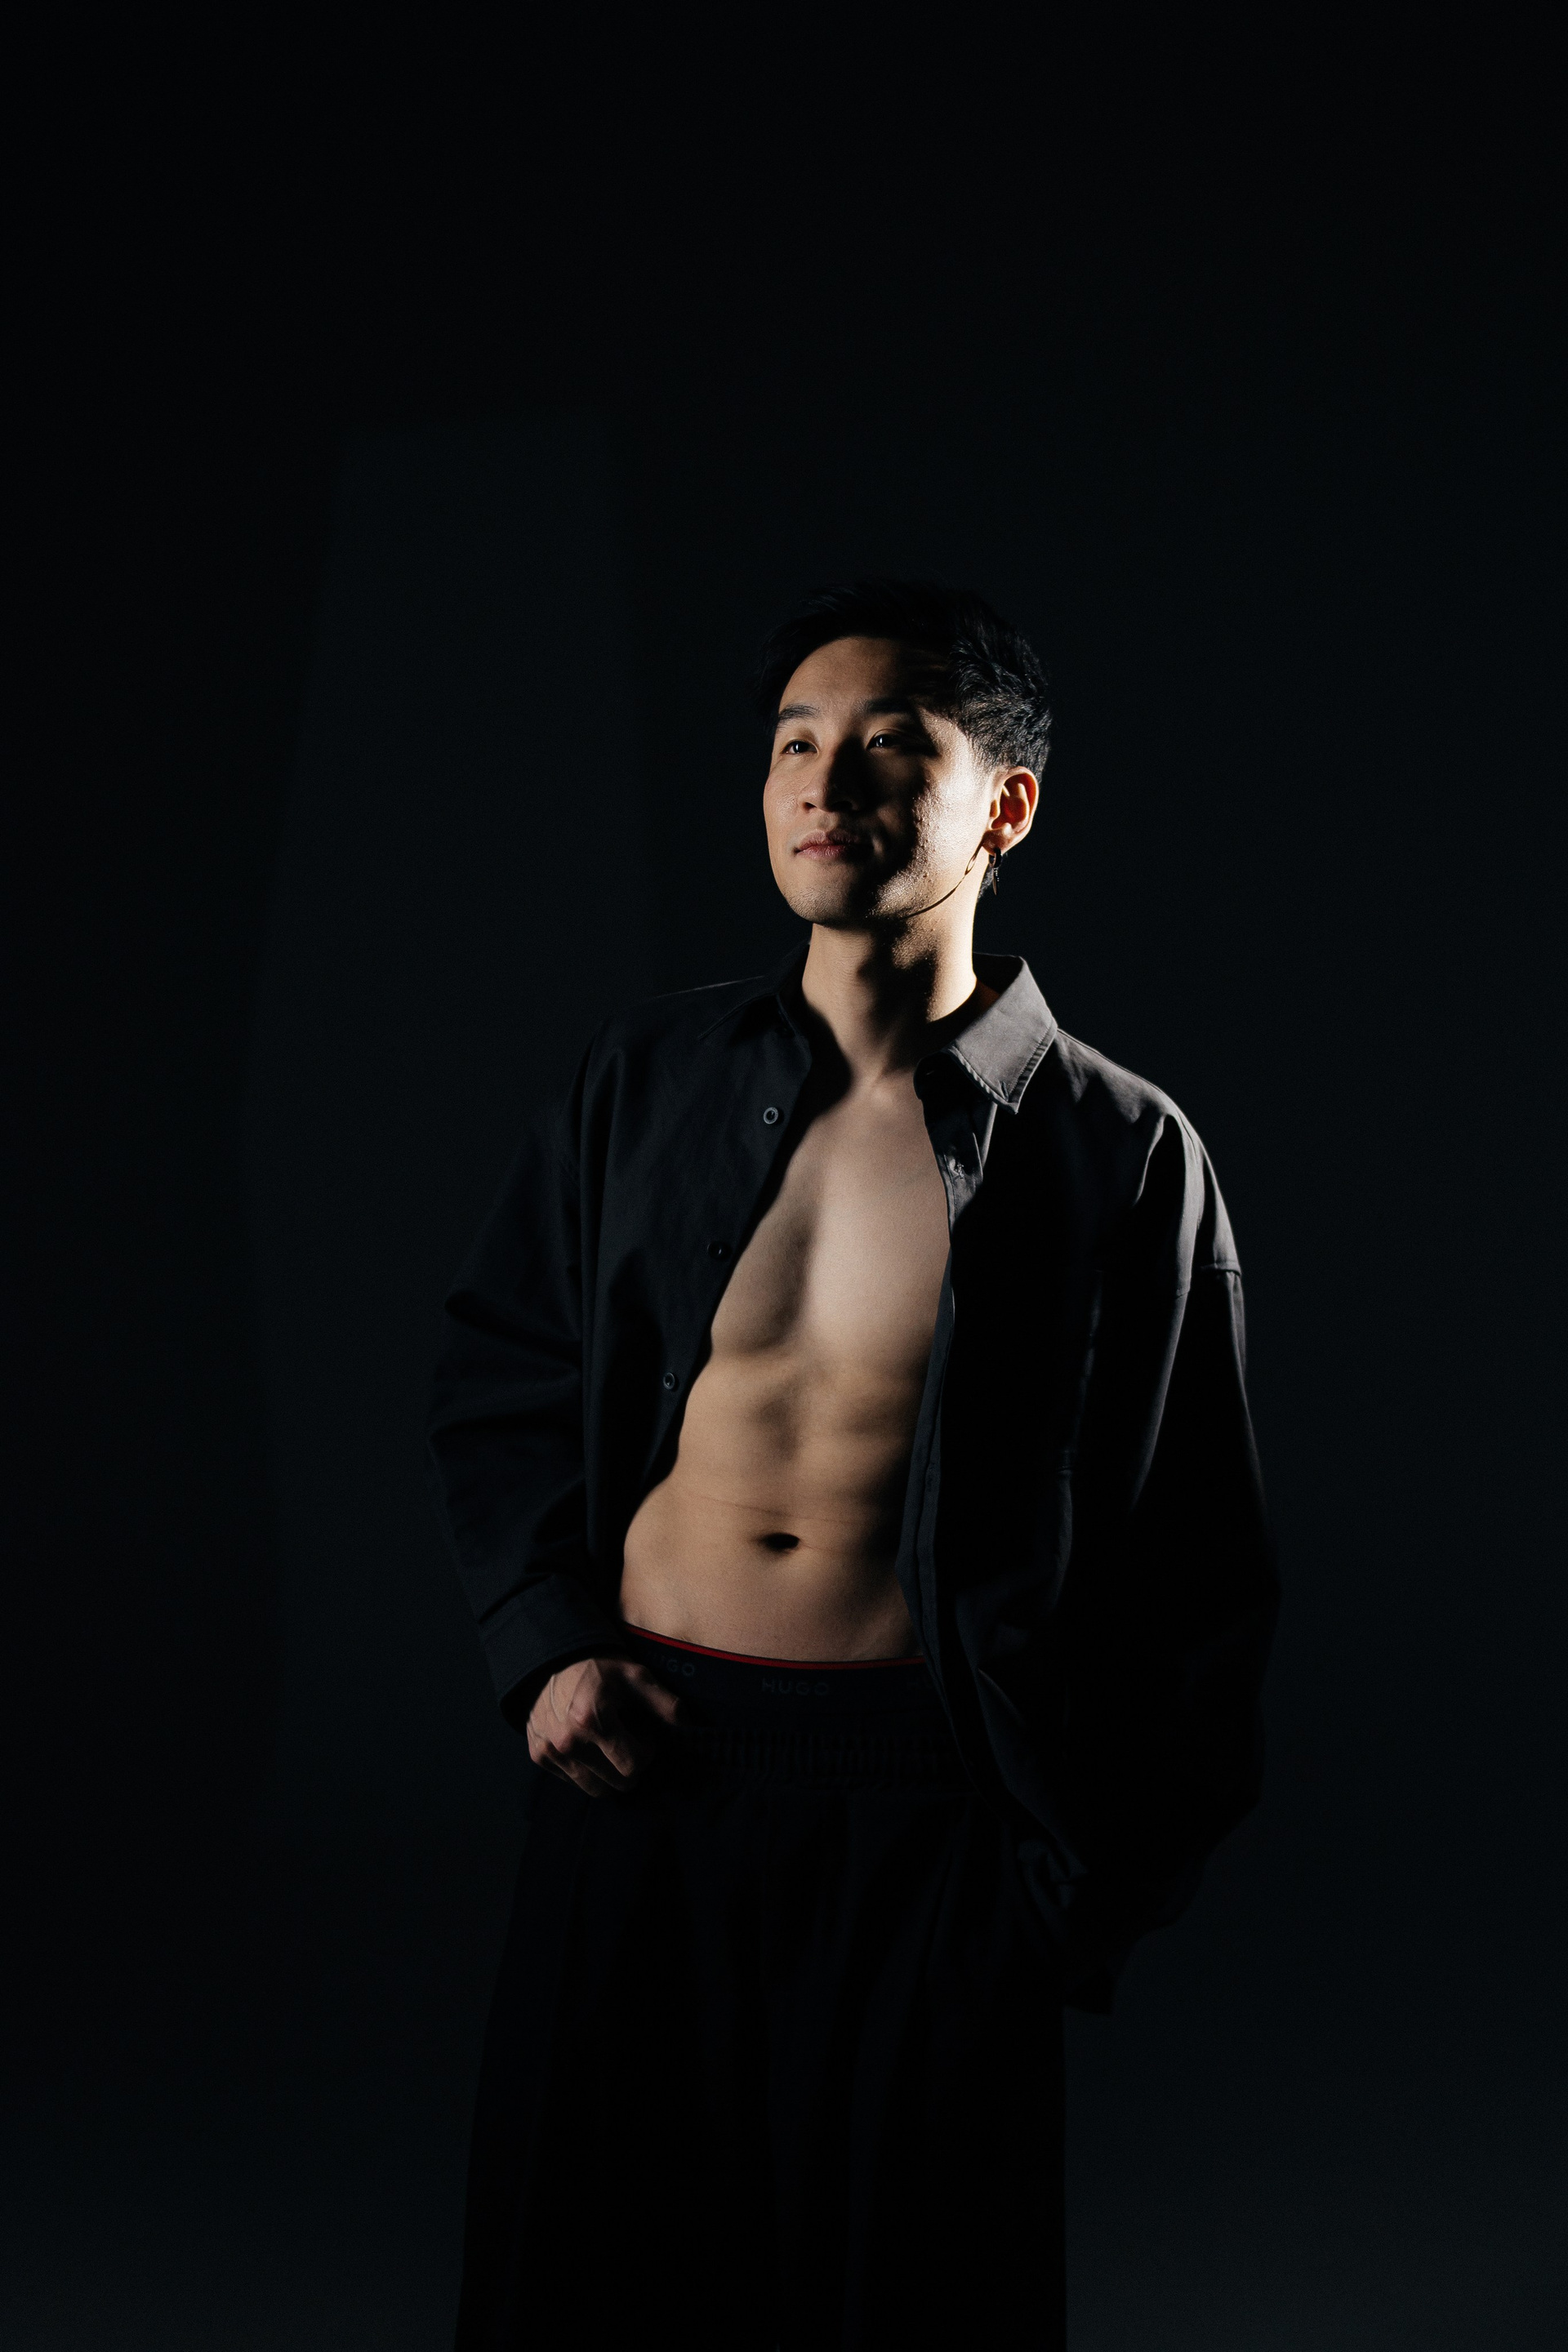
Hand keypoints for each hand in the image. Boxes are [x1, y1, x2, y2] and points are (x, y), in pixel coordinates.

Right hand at [526, 1657, 681, 1796]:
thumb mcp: (635, 1676)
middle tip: (627, 1739)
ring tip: (608, 1744)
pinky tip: (588, 1744)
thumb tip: (688, 1725)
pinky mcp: (538, 1755)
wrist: (551, 1660)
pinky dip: (586, 1770)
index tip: (642, 1732)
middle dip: (630, 1765)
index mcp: (594, 1721)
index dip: (646, 1750)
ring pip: (596, 1789)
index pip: (634, 1765)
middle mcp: (569, 1742)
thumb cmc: (599, 1668)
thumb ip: (664, 1701)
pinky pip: (573, 1781)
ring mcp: (550, 1751)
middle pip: (618, 1783)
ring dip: (609, 1773)